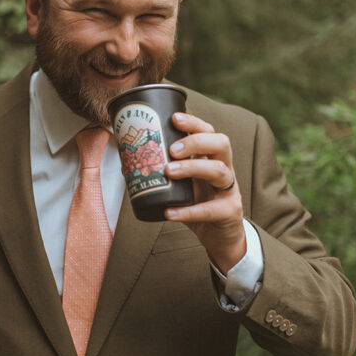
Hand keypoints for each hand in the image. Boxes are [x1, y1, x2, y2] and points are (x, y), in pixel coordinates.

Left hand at [164, 112, 245, 273]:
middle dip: (196, 141)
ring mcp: (229, 191)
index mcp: (213, 159)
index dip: (194, 123)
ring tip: (169, 171)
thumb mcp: (183, 185)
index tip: (174, 118)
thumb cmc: (198, 205)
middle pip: (221, 144)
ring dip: (192, 168)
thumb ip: (164, 173)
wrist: (219, 237)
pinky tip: (169, 212)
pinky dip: (188, 211)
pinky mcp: (228, 212)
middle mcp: (225, 170)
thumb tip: (126, 162)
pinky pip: (210, 209)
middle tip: (172, 149)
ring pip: (218, 171)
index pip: (209, 132)